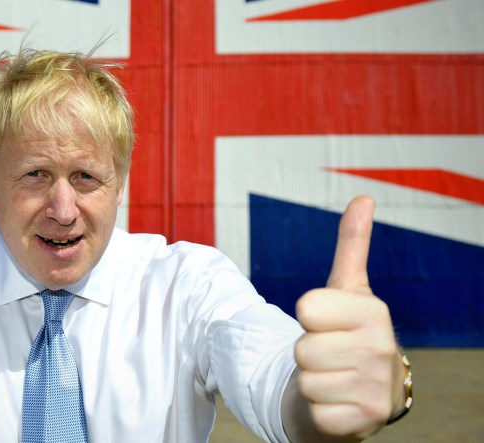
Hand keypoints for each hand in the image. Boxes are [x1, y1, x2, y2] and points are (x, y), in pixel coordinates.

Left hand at [294, 196, 403, 438]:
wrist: (364, 392)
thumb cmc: (348, 333)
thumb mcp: (348, 289)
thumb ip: (351, 245)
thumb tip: (363, 197)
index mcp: (374, 312)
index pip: (305, 309)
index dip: (307, 316)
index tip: (326, 322)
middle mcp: (381, 350)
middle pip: (300, 348)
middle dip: (306, 352)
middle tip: (328, 354)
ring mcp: (377, 389)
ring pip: (304, 380)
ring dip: (310, 381)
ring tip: (333, 376)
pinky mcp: (365, 422)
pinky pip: (314, 412)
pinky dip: (318, 410)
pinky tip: (337, 402)